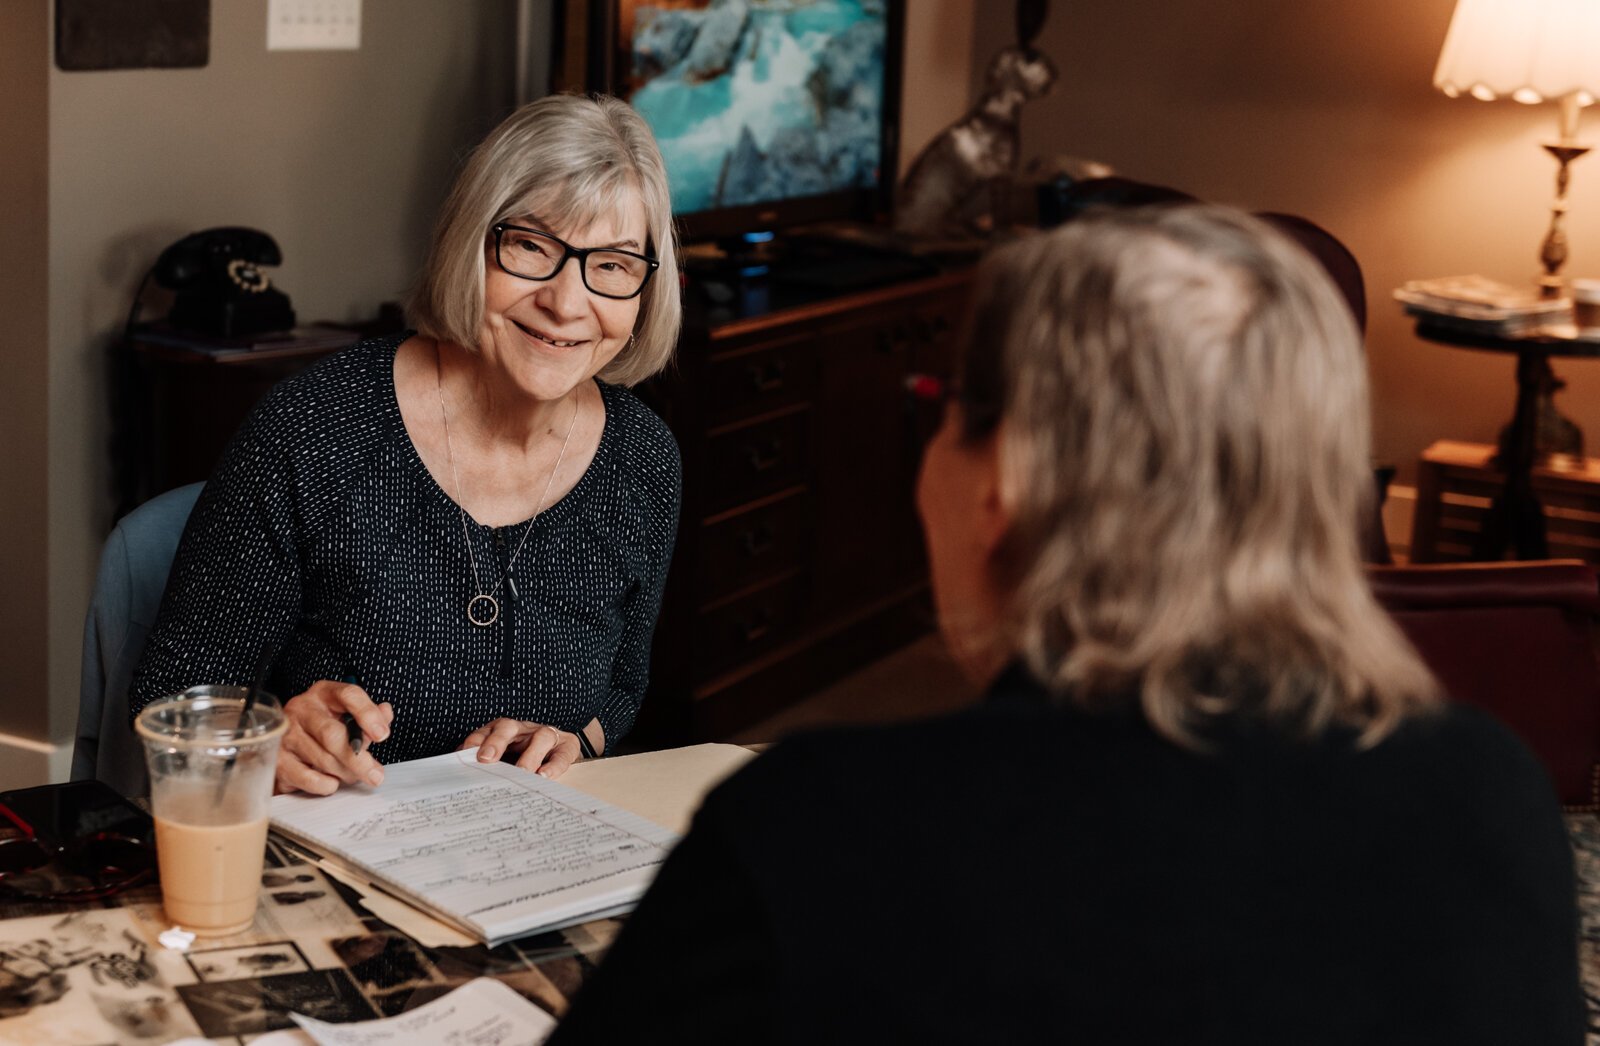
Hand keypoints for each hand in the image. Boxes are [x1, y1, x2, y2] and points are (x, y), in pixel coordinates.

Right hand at [276, 680, 393, 795]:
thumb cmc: (324, 728)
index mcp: (324, 693)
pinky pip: (308, 778)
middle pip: (333, 734)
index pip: (349, 695)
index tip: (383, 735)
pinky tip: (332, 782)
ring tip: (353, 776)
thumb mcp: (347, 715)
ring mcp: (286, 734)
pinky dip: (326, 785)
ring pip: (323, 760)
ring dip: (345, 774)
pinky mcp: (278, 760)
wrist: (285, 742)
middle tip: (375, 775)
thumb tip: (386, 713)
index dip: (368, 714)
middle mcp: (302, 709)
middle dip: (358, 759)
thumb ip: (370, 716)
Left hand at [458, 719, 579, 778]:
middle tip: (486, 759)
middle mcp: (524, 729)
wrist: (559, 750)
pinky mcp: (567, 746)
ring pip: (540, 737)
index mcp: (504, 730)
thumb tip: (458, 773)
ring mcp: (547, 735)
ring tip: (522, 774)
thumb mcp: (503, 758)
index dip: (476, 740)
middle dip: (496, 741)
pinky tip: (543, 776)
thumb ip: (483, 763)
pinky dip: (553, 765)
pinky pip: (562, 753)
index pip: (487, 730)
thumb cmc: (523, 757)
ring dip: (530, 756)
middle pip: (509, 727)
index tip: (464, 754)